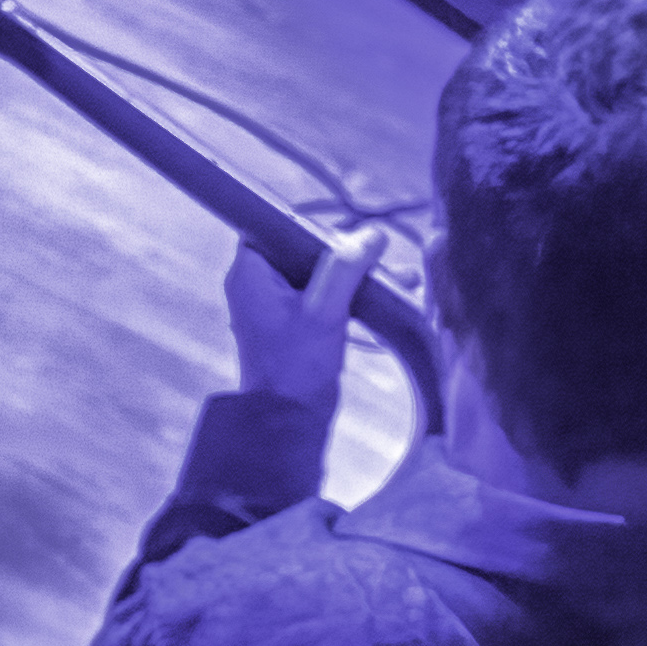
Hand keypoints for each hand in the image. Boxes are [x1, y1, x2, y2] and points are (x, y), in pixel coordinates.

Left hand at [222, 227, 384, 416]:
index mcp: (249, 273)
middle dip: (344, 252)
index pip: (273, 226)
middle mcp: (256, 284)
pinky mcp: (293, 323)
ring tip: (396, 276)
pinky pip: (322, 296)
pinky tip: (387, 293)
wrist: (290, 419)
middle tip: (379, 258)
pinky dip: (349, 294)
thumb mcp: (324, 310)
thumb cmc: (297, 365)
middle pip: (301, 249)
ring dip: (353, 274)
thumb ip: (345, 267)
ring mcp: (274, 305)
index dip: (309, 226)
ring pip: (317, 273)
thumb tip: (372, 234)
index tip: (345, 237)